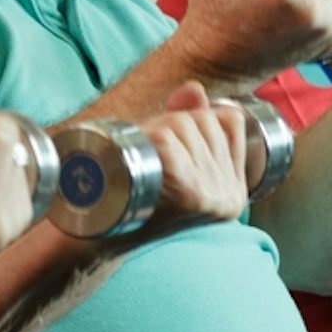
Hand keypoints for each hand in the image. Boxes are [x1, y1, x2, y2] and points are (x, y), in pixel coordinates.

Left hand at [116, 81, 248, 245]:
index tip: (170, 138)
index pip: (231, 121)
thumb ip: (188, 124)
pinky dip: (151, 142)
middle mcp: (228, 194)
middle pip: (204, 120)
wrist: (98, 242)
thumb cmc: (131, 202)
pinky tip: (143, 164)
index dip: (198, 115)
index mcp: (233, 191)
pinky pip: (169, 143)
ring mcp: (210, 195)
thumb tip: (193, 89)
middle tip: (145, 152)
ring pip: (183, 124)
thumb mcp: (170, 164)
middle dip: (171, 122)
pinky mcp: (188, 194)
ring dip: (157, 129)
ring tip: (139, 161)